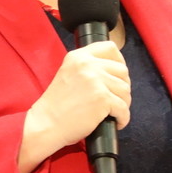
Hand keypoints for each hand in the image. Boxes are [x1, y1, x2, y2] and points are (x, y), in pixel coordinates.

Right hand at [18, 41, 130, 172]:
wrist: (45, 124)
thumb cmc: (56, 106)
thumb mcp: (68, 74)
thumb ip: (87, 68)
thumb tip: (114, 72)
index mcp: (78, 57)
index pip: (110, 48)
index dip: (119, 62)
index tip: (118, 75)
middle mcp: (87, 64)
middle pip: (122, 70)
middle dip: (123, 86)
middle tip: (116, 99)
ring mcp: (96, 81)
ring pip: (125, 90)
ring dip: (123, 103)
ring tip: (114, 112)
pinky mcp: (102, 98)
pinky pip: (124, 108)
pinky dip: (123, 118)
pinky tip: (115, 122)